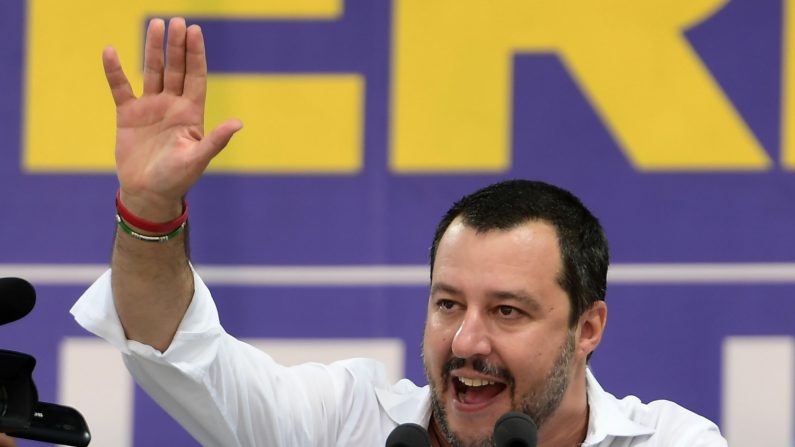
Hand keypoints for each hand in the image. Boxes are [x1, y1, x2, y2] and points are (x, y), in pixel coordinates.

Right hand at [103, 17, 241, 220]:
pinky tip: (111, 51)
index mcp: (191, 113)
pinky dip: (115, 71)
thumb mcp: (198, 159)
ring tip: (155, 25)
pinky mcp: (129, 115)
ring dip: (153, 50)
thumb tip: (238, 124)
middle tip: (177, 21)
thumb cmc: (177, 179)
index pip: (195, 76)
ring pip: (152, 72)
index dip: (195, 54)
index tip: (195, 31)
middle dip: (177, 46)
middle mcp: (172, 105)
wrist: (149, 193)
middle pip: (175, 69)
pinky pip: (121, 88)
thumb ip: (215, 140)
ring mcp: (151, 108)